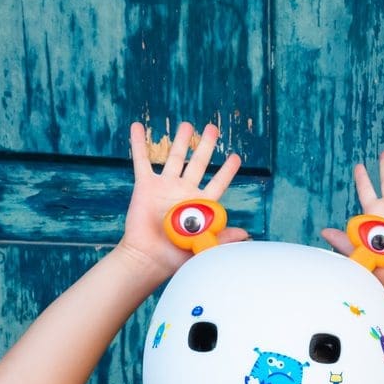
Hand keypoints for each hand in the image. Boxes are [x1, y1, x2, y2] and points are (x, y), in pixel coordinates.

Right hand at [118, 120, 248, 278]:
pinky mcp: (145, 186)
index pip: (218, 183)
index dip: (226, 171)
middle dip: (205, 146)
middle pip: (198, 163)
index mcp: (199, 204)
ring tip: (186, 125)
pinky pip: (142, 161)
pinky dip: (139, 143)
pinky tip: (138, 127)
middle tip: (212, 128)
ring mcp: (165, 187)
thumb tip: (245, 234)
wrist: (148, 258)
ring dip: (180, 141)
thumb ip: (223, 236)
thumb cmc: (174, 256)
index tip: (235, 157)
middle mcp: (183, 192)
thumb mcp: (203, 245)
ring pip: (174, 158)